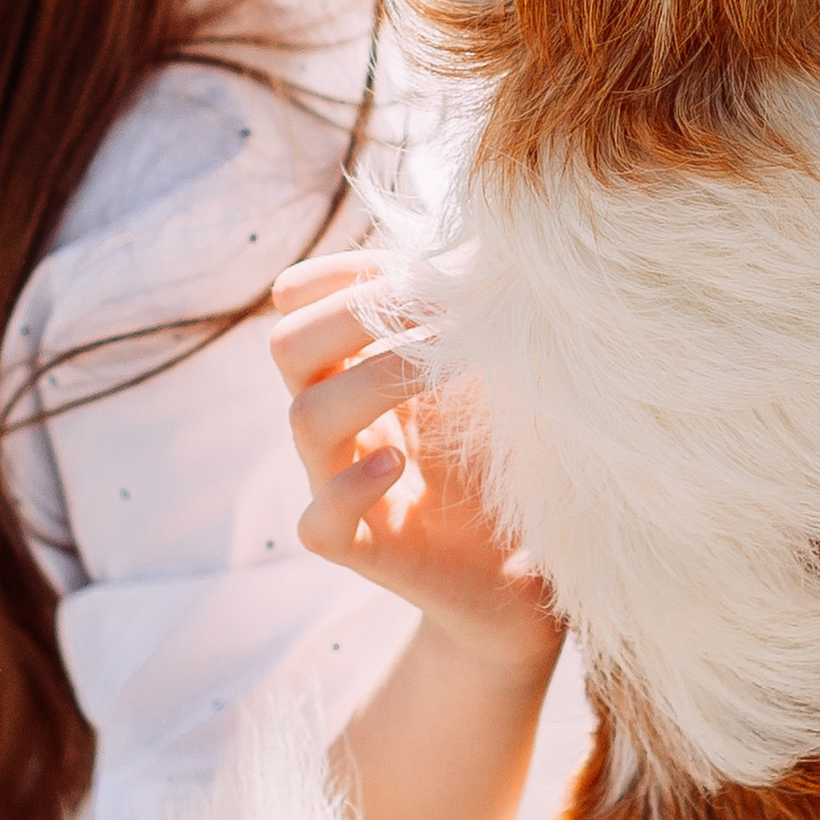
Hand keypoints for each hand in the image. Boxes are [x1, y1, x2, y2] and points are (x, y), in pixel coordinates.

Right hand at [271, 251, 560, 690]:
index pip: (303, 302)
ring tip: (432, 369)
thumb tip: (489, 247)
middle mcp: (341, 424)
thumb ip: (474, 322)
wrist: (531, 573)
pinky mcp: (363, 548)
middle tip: (439, 312)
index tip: (418, 266)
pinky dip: (349, 485)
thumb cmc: (512, 464)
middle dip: (352, 315)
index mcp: (360, 373)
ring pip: (303, 417)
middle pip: (288, 344)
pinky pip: (318, 519)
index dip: (344, 273)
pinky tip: (397, 461)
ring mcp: (342, 485)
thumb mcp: (495, 377)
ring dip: (370, 380)